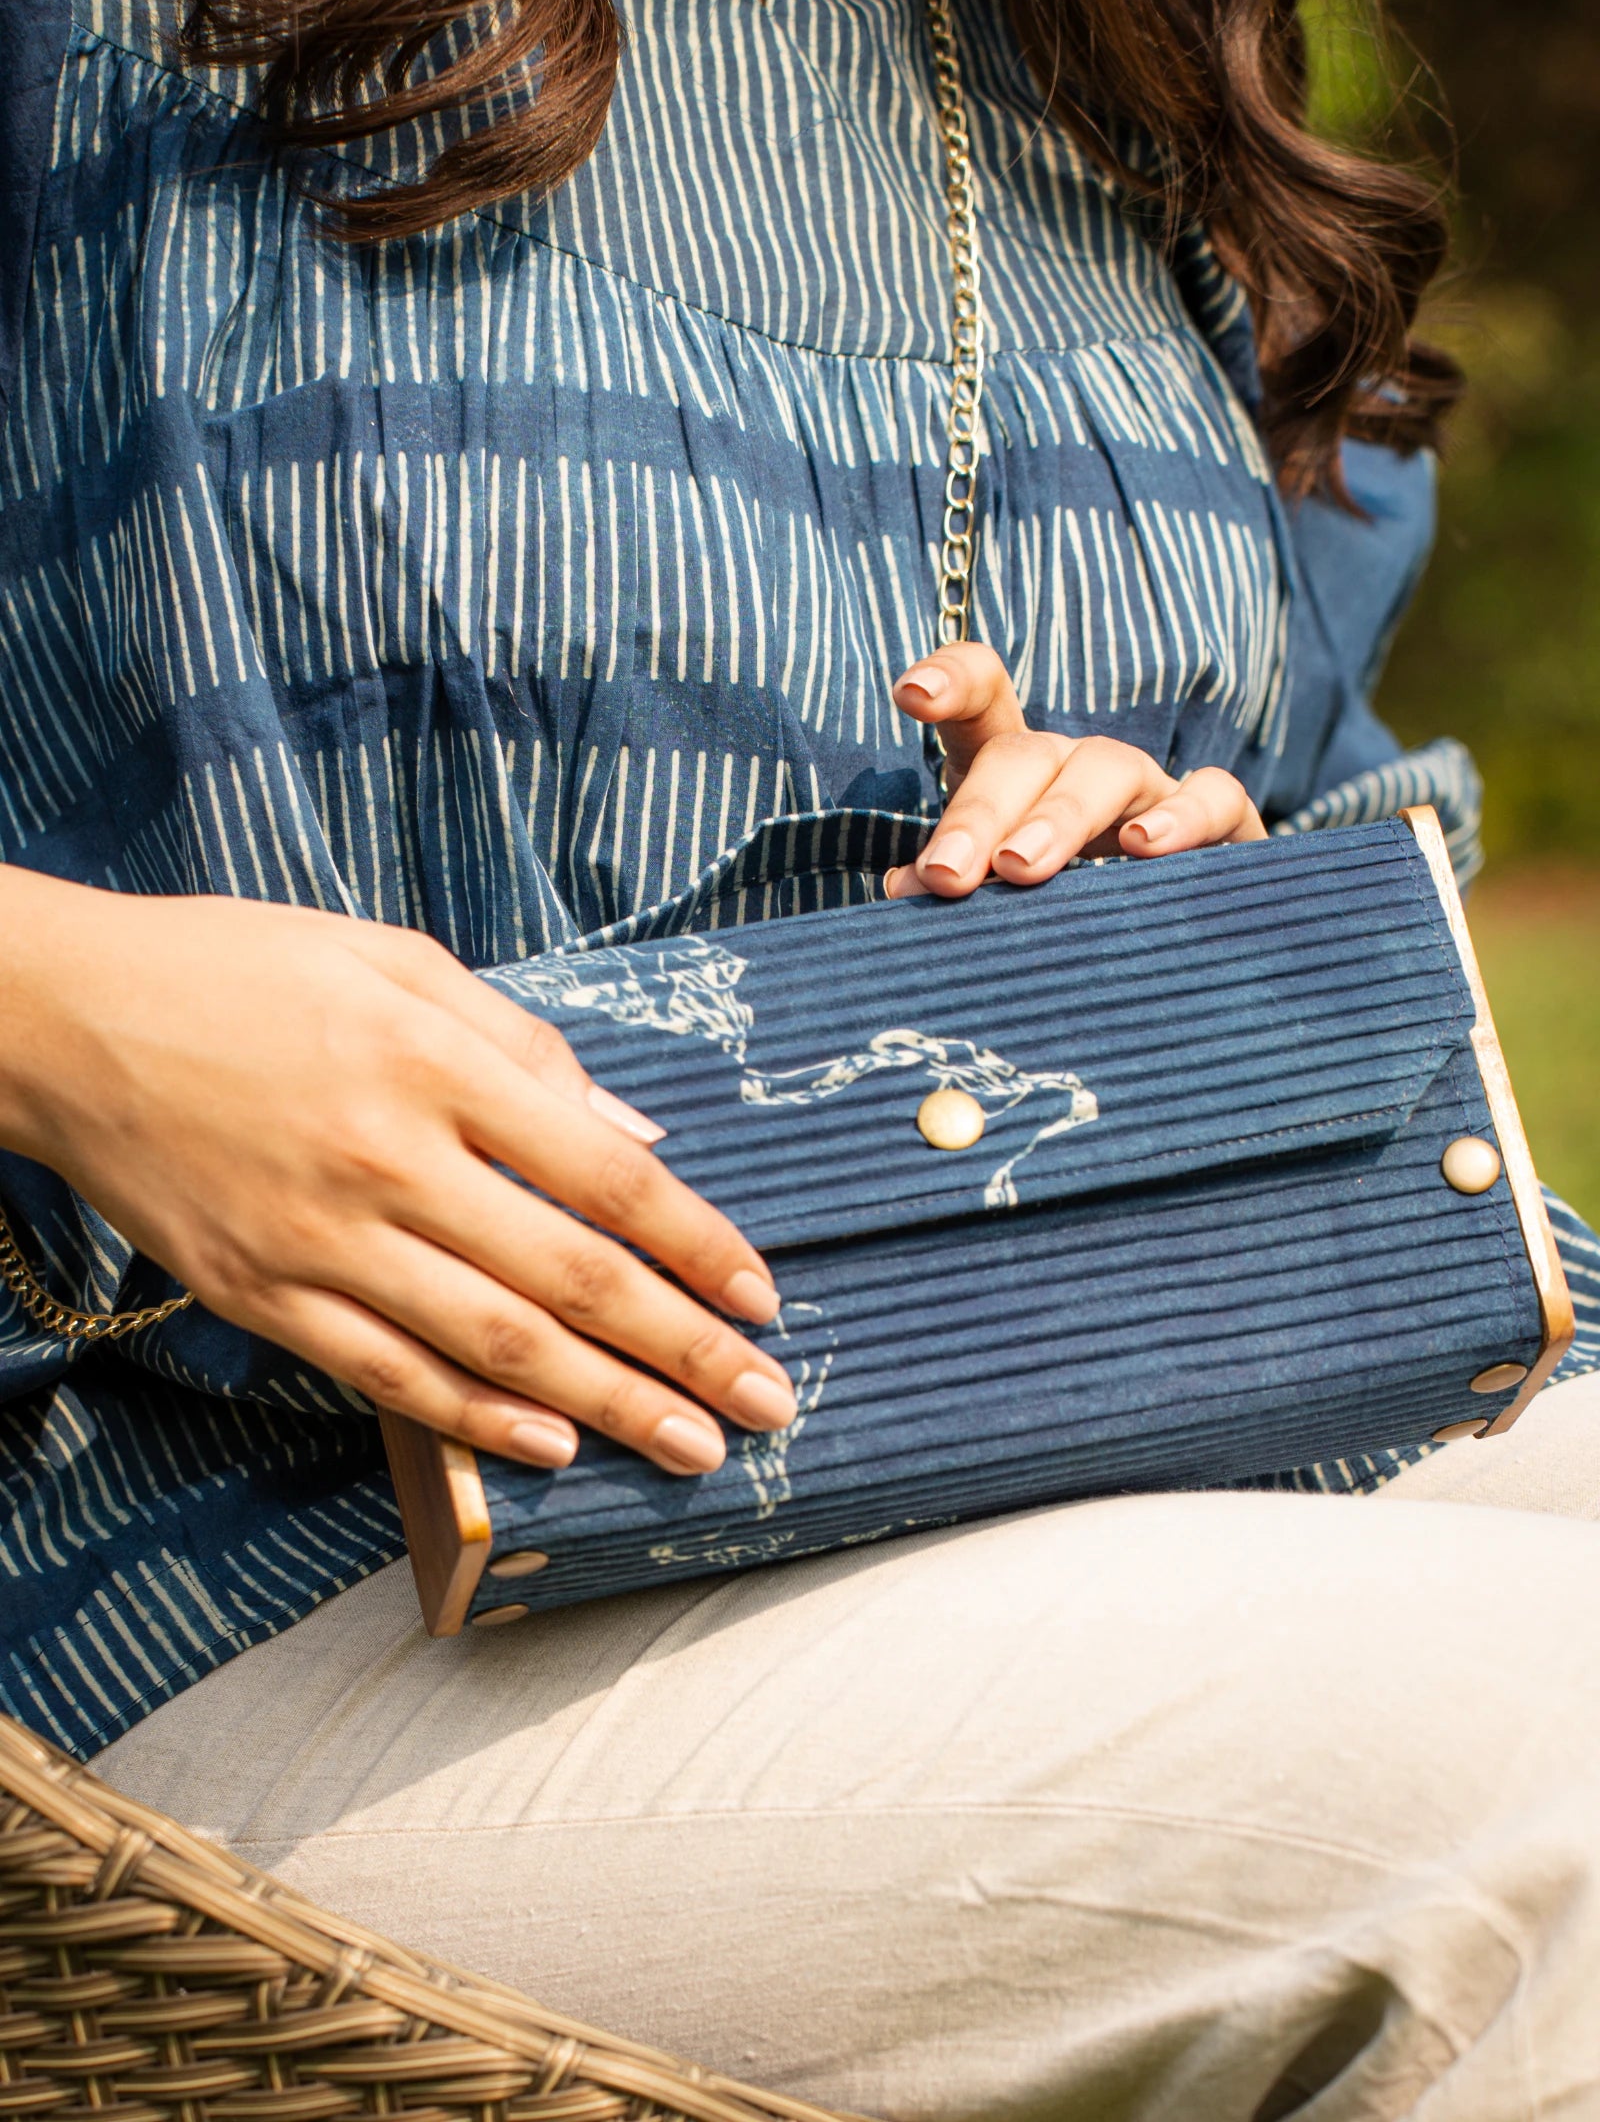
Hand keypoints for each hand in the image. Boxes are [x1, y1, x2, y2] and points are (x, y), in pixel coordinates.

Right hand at [0, 872, 797, 1476]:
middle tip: (770, 1403)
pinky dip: (474, 1417)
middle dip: (683, 1349)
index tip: (762, 1295)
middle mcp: (385, 1158)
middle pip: (568, 1275)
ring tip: (691, 1446)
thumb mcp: (394, 958)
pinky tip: (549, 1445)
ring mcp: (319, 1238)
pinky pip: (386, 1373)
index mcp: (432, 1060)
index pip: (603, 1172)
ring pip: (492, 1343)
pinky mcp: (260, 1294)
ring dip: (606, 1405)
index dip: (696, 1242)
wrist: (63, 1020)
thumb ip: (523, 1043)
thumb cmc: (240, 970)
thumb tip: (633, 1133)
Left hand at [885, 643, 1265, 898]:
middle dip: (980, 813)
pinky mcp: (1224, 827)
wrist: (1175, 958)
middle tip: (946, 877)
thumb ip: (953, 884)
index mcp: (1016, 777)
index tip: (912, 695)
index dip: (953, 682)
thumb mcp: (1000, 898)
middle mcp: (1079, 769)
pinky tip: (1144, 848)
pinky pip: (1213, 797)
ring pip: (1107, 768)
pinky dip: (1181, 816)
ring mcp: (1151, 790)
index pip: (985, 700)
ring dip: (1060, 817)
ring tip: (1021, 869)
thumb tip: (903, 887)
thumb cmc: (1062, 922)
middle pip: (1027, 755)